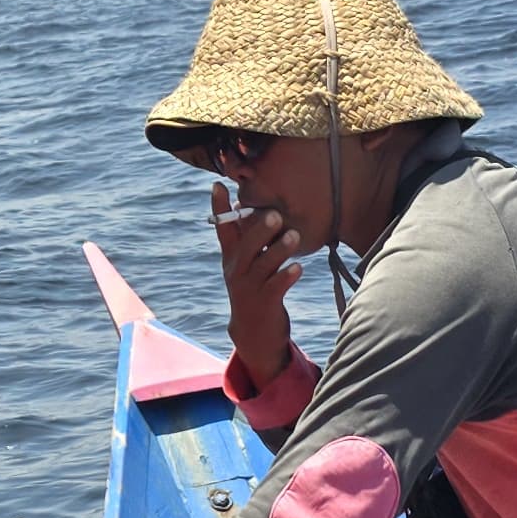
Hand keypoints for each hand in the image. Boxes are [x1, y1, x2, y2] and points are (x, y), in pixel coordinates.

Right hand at [210, 180, 306, 384]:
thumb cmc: (256, 289)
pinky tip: (298, 267)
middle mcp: (237, 270)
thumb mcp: (248, 264)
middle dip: (260, 229)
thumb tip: (261, 207)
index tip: (218, 185)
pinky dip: (286, 276)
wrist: (254, 332)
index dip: (219, 208)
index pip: (223, 229)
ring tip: (294, 236)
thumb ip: (252, 239)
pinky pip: (276, 287)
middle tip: (275, 213)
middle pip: (246, 246)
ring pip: (263, 265)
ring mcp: (249, 288)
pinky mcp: (264, 303)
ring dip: (279, 249)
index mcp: (232, 258)